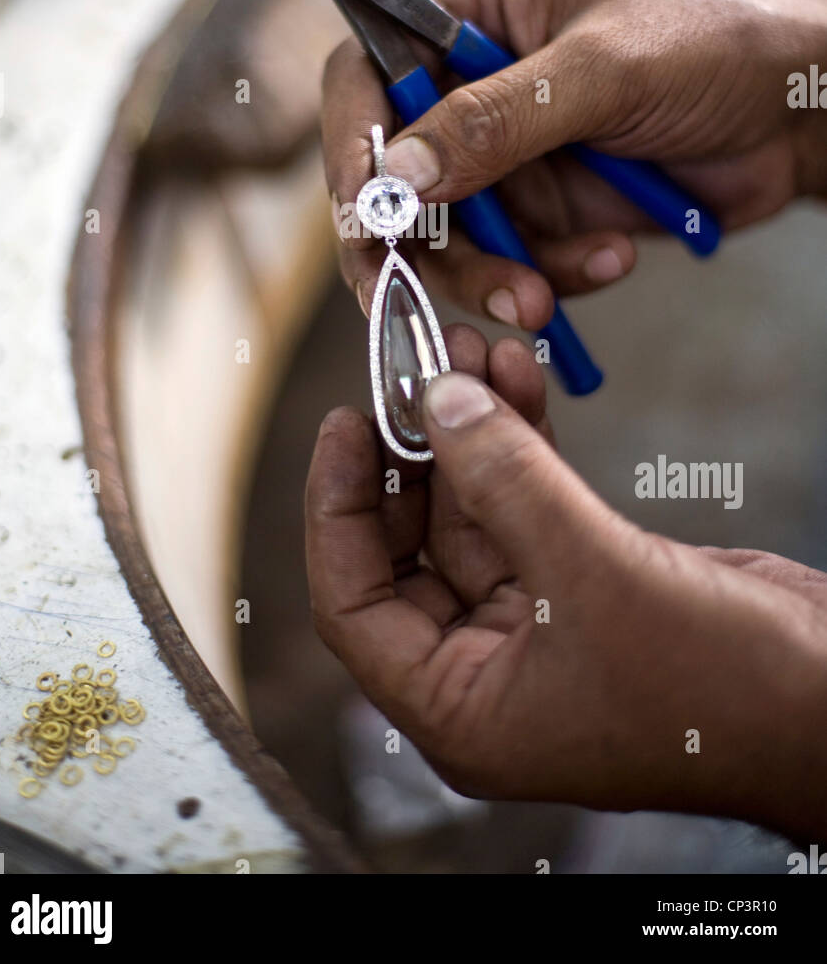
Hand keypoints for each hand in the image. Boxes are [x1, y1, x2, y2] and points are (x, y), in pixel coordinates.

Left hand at [305, 325, 826, 842]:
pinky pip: (530, 502)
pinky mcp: (586, 582)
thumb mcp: (594, 575)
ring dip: (471, 431)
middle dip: (415, 451)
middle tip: (416, 365)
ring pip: (476, 510)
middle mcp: (486, 670)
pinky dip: (523, 441)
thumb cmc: (716, 683)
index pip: (353, 604)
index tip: (346, 421)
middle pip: (412, 547)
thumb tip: (435, 400)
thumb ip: (506, 483)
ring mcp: (537, 623)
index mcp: (460, 707)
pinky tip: (516, 375)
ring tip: (468, 348)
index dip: (338, 509)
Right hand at [322, 0, 826, 329]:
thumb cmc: (713, 45)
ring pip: (447, 238)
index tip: (366, 210)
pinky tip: (612, 256)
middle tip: (428, 294)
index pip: (366, 73)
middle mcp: (469, 83)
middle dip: (420, 243)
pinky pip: (513, 263)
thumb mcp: (603, 71)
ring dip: (488, 277)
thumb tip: (400, 176)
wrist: (797, 112)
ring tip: (543, 296)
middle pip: (393, 175)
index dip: (352, 144)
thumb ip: (498, 120)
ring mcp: (505, 153)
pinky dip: (552, 276)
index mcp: (468, 9)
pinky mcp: (543, 209)